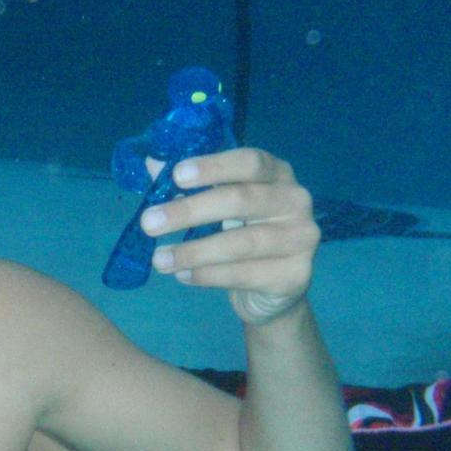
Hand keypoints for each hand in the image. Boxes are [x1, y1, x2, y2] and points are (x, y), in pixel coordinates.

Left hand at [139, 146, 318, 324]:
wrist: (272, 289)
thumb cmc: (241, 233)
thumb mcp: (217, 205)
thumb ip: (188, 183)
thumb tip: (152, 161)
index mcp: (276, 173)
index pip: (250, 161)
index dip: (214, 167)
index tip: (177, 175)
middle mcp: (296, 200)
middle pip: (241, 200)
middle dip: (190, 211)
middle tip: (149, 223)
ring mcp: (301, 238)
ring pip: (242, 243)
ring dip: (195, 251)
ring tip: (159, 259)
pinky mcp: (296, 275)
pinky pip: (245, 274)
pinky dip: (209, 276)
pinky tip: (183, 276)